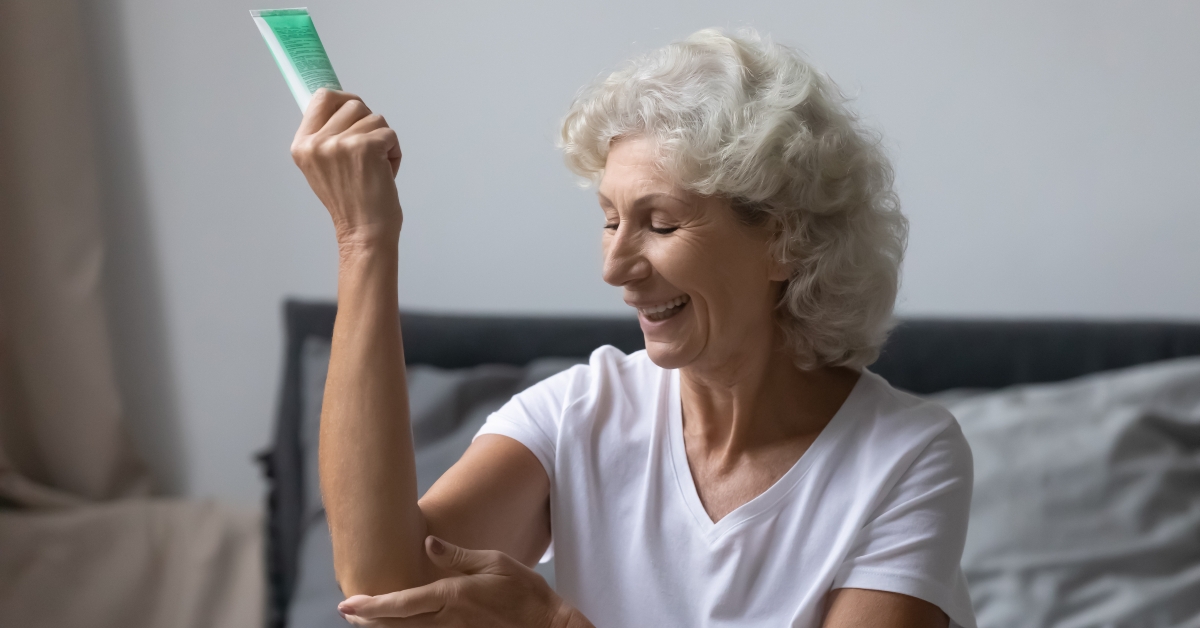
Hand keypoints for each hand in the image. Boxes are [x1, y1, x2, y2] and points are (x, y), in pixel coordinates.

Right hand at [291, 88, 402, 250]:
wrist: (363, 233)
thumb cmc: (351, 203)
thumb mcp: (323, 166)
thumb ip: (326, 136)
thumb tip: (341, 104)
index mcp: (302, 145)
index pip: (322, 97)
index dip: (343, 100)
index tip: (356, 109)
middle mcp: (316, 143)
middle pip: (353, 104)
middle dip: (368, 125)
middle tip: (367, 155)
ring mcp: (340, 144)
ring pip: (375, 118)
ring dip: (383, 141)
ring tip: (375, 168)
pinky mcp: (365, 147)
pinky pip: (390, 134)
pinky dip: (395, 153)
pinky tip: (385, 174)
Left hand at [337, 536, 590, 627]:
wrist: (548, 625)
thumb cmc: (525, 590)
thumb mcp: (494, 562)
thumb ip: (457, 556)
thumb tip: (427, 543)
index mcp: (452, 595)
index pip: (401, 602)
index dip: (371, 605)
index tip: (347, 603)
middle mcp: (448, 620)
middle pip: (397, 624)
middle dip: (369, 620)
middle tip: (349, 613)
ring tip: (367, 621)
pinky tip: (402, 627)